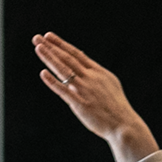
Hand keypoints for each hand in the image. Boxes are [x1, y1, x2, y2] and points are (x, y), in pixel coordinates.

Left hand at [30, 32, 158, 161]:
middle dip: (51, 47)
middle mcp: (90, 78)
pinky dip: (53, 81)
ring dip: (50, 58)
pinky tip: (43, 73)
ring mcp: (85, 90)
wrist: (124, 125)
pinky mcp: (80, 104)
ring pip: (64, 70)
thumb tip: (86, 66)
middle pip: (68, 58)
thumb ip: (96, 75)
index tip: (49, 36)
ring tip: (38, 48)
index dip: (61, 44)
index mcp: (98, 72)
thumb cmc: (116, 107)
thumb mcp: (109, 84)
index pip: (76, 54)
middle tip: (37, 38)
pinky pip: (64, 91)